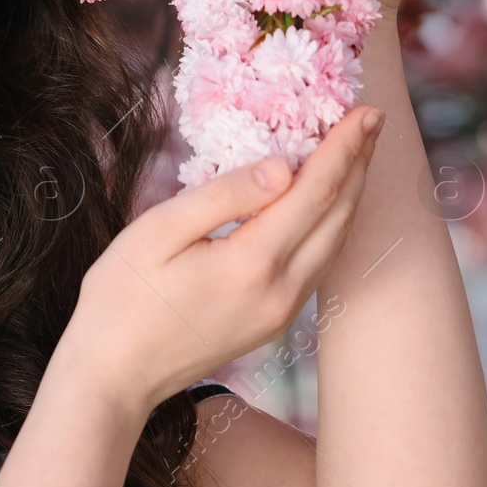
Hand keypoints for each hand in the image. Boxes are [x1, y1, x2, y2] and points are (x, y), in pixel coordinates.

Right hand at [66, 105, 383, 415]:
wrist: (114, 375)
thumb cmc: (121, 296)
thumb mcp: (157, 230)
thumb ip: (222, 196)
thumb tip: (284, 167)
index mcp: (251, 263)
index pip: (314, 193)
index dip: (342, 149)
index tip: (366, 111)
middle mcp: (279, 291)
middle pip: (337, 217)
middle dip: (357, 164)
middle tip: (372, 119)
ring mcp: (280, 313)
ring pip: (334, 244)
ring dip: (350, 195)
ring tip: (357, 153)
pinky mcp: (272, 322)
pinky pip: (317, 265)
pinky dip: (331, 226)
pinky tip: (325, 205)